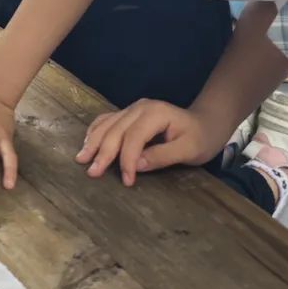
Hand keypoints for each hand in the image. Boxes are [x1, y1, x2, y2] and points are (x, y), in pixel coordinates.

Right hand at [76, 99, 227, 185]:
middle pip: (115, 130)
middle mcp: (140, 107)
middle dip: (102, 153)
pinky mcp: (128, 114)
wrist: (206, 122)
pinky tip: (87, 143)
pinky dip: (95, 132)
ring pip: (106, 124)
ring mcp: (132, 108)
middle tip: (92, 173)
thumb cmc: (201, 138)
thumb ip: (163, 156)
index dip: (126, 160)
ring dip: (93, 142)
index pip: (133, 137)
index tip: (126, 181)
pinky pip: (107, 120)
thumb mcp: (189, 150)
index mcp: (155, 113)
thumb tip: (136, 164)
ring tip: (81, 159)